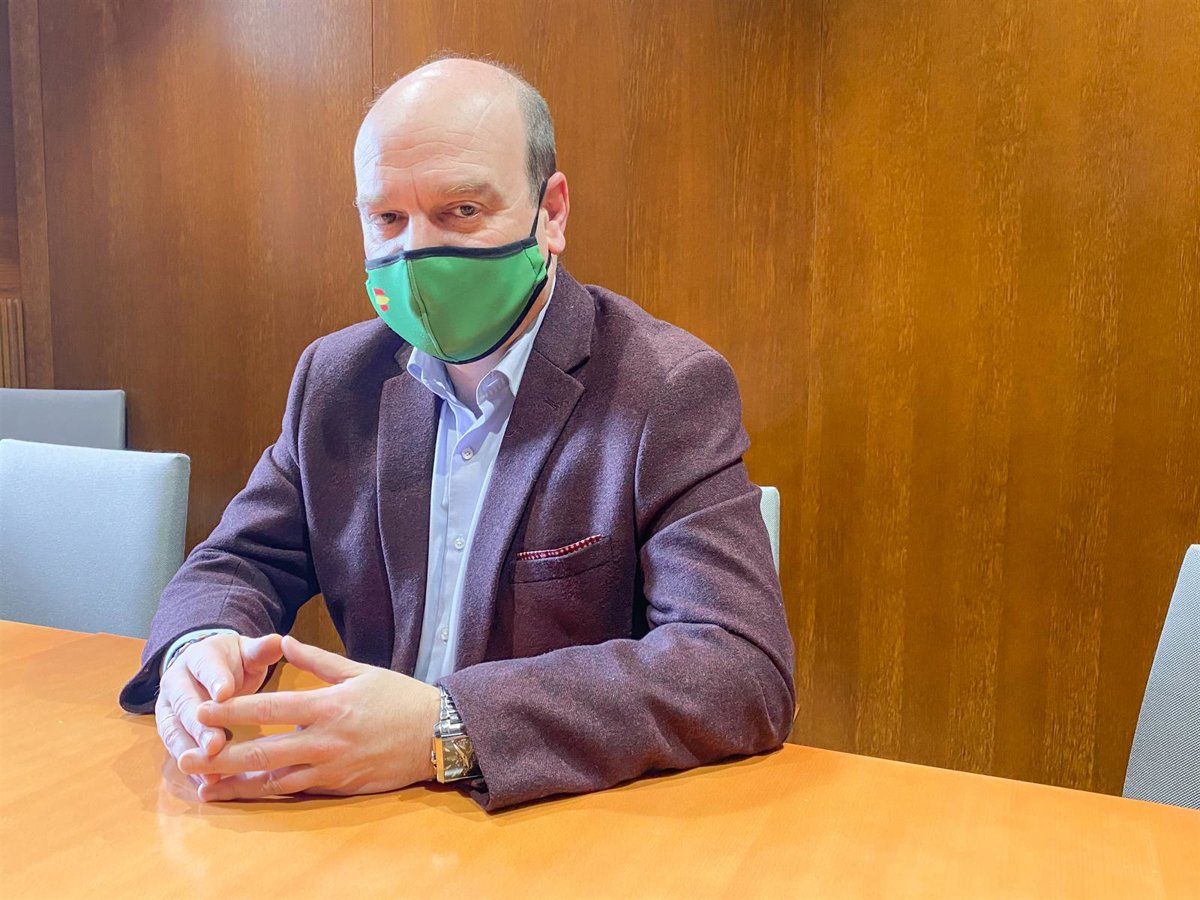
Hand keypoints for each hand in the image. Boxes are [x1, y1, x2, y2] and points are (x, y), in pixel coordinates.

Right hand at [155, 633, 283, 785]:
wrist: (205, 667)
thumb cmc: (234, 661)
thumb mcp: (247, 651)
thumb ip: (260, 650)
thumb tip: (277, 641)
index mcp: (199, 657)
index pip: (205, 667)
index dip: (214, 680)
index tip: (224, 694)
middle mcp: (176, 681)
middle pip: (185, 703)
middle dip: (199, 726)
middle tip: (215, 744)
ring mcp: (168, 707)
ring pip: (173, 730)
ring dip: (189, 752)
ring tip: (208, 772)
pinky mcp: (170, 730)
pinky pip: (176, 749)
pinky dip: (191, 767)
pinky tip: (206, 782)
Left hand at [177, 635, 440, 800]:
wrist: (437, 734)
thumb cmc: (399, 698)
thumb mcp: (360, 671)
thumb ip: (318, 660)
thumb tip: (285, 643)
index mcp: (328, 705)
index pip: (270, 709)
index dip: (232, 710)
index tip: (202, 708)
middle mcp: (325, 740)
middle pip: (262, 751)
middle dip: (221, 754)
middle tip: (187, 754)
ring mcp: (331, 768)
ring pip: (273, 780)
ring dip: (236, 782)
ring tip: (203, 783)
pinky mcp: (338, 786)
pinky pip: (295, 791)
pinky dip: (265, 793)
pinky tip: (244, 793)